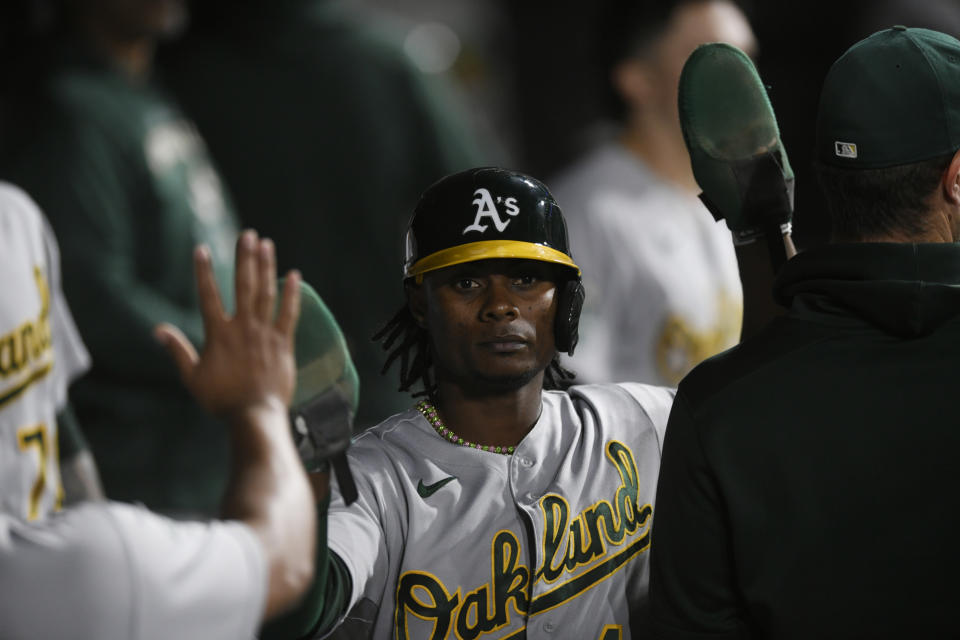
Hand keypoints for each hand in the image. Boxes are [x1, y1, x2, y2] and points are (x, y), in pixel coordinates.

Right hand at [154, 230, 300, 418]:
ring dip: (267, 267)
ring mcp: (265, 333)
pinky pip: (289, 313)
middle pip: (243, 285)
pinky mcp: (283, 343)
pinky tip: (295, 276)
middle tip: (247, 234)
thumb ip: (177, 350)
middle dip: (244, 257)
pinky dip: (292, 294)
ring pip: (266, 293)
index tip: (201, 248)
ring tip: (267, 244)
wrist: (255, 415)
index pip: (208, 295)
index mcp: (218, 334)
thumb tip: (158, 330)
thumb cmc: (221, 400)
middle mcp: (243, 328)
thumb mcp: (192, 377)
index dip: (203, 271)